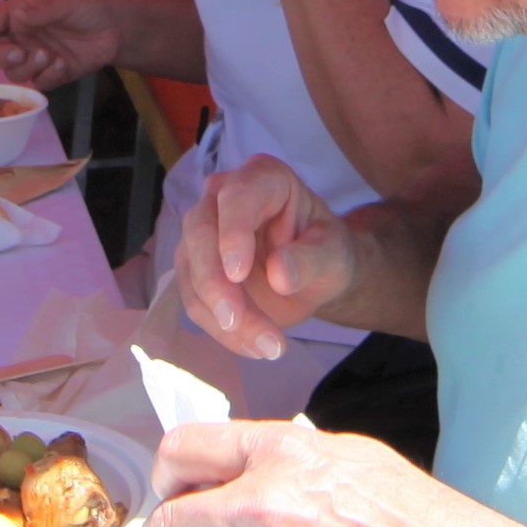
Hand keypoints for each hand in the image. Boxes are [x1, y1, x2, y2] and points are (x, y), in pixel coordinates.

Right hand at [0, 0, 122, 88]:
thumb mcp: (65, 1)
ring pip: (13, 72)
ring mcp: (34, 57)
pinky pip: (38, 83)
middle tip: (20, 52)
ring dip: (28, 67)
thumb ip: (41, 10)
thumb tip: (18, 15)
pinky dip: (48, 77)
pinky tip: (63, 64)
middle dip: (1, 56)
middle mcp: (21, 37)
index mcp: (18, 14)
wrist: (117, 29)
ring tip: (50, 56)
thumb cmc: (88, 6)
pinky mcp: (50, 74)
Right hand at [176, 156, 354, 357]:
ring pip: (192, 273)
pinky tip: (255, 346)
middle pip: (199, 233)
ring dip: (220, 316)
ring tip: (267, 346)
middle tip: (236, 321)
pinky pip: (195, 301)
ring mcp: (203, 233)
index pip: (236, 197)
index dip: (231, 233)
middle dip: (214, 282)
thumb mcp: (335, 254)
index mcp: (263, 179)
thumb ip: (311, 259)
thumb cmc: (326, 251)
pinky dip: (221, 330)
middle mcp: (223, 199)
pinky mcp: (195, 269)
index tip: (237, 274)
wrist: (315, 274)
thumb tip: (279, 274)